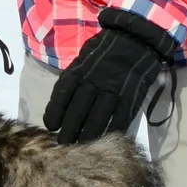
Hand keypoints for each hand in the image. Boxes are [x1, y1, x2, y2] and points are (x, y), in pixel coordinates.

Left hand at [43, 9, 178, 144]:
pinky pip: (120, 119)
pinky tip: (107, 140)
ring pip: (97, 119)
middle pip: (77, 112)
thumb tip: (62, 99)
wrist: (136, 38)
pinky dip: (113, 131)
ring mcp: (113, 91)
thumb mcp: (83, 57)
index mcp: (79, 71)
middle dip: (68, 130)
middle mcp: (93, 82)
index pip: (61, 95)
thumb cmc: (105, 49)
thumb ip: (73, 77)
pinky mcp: (130, 97)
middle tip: (63, 144)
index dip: (54, 113)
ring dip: (88, 136)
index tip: (50, 126)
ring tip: (81, 148)